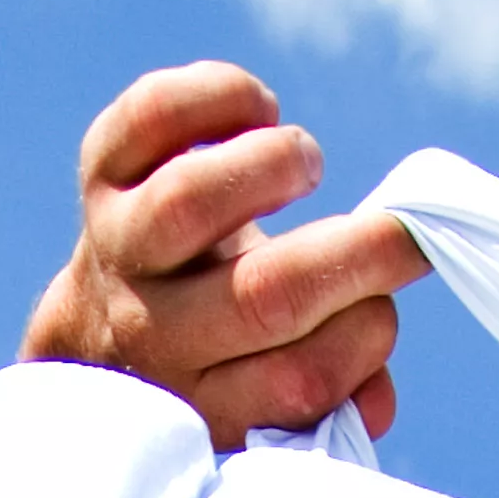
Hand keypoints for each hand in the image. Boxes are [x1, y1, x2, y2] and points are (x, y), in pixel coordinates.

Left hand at [20, 63, 424, 446]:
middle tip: (400, 230)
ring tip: (306, 163)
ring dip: (270, 168)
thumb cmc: (225, 353)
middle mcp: (154, 333)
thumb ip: (335, 397)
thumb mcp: (269, 392)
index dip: (365, 339)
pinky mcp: (100, 176)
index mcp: (208, 399)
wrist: (97, 332)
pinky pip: (153, 116)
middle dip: (355, 255)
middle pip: (262, 298)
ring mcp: (119, 250)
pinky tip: (255, 112)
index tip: (384, 303)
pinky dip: (217, 96)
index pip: (300, 381)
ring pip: (190, 200)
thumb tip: (377, 402)